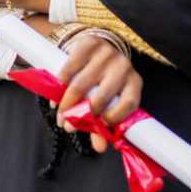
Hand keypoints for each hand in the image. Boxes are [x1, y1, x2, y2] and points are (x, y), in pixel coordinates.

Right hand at [55, 33, 142, 152]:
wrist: (99, 49)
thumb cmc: (104, 82)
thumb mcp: (108, 102)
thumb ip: (102, 124)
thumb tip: (99, 147)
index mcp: (134, 83)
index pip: (129, 103)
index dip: (113, 118)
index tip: (96, 128)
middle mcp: (124, 66)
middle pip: (102, 96)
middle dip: (81, 115)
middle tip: (68, 126)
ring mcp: (107, 53)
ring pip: (81, 85)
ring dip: (66, 104)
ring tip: (60, 115)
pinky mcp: (89, 44)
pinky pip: (69, 69)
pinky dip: (59, 86)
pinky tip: (56, 98)